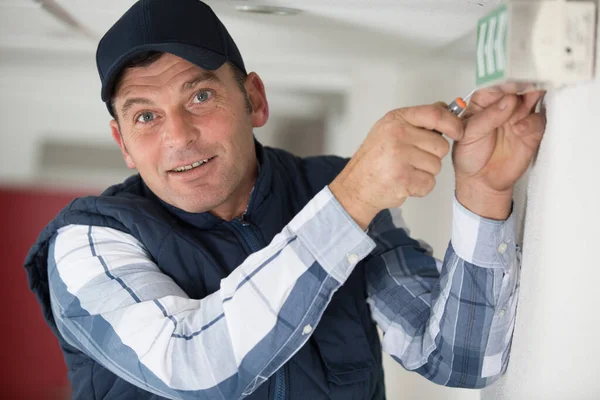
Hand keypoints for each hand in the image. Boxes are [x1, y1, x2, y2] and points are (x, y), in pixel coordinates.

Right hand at [330, 104, 462, 228]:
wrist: (356, 185)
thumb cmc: (375, 159)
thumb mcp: (390, 129)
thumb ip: (418, 120)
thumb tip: (447, 108)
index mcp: (396, 119)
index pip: (435, 114)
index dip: (453, 124)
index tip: (458, 132)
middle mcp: (397, 135)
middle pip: (440, 145)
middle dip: (431, 156)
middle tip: (411, 159)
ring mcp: (399, 157)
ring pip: (436, 166)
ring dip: (425, 173)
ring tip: (405, 171)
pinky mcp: (402, 178)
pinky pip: (429, 183)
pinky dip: (420, 187)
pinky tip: (404, 183)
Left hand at [453, 89, 545, 218]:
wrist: (481, 181)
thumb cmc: (469, 155)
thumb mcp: (469, 135)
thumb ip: (486, 118)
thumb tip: (507, 101)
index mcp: (483, 101)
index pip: (495, 84)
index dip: (503, 81)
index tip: (508, 83)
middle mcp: (503, 104)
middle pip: (517, 86)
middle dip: (522, 83)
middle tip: (523, 85)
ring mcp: (519, 116)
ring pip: (532, 97)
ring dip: (532, 96)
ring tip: (527, 100)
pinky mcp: (531, 131)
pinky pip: (538, 120)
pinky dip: (532, 122)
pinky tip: (520, 128)